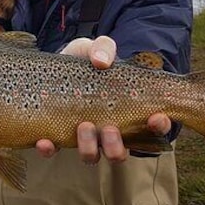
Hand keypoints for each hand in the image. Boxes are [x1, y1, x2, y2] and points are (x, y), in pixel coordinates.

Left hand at [35, 36, 170, 163]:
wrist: (50, 67)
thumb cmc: (82, 60)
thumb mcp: (94, 47)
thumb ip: (104, 48)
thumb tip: (102, 61)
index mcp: (126, 111)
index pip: (153, 127)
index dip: (160, 126)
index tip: (156, 117)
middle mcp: (107, 131)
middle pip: (119, 152)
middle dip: (116, 145)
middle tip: (109, 127)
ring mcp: (82, 138)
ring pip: (91, 156)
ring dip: (90, 148)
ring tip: (83, 127)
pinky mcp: (55, 137)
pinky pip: (53, 152)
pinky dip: (49, 149)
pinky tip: (45, 141)